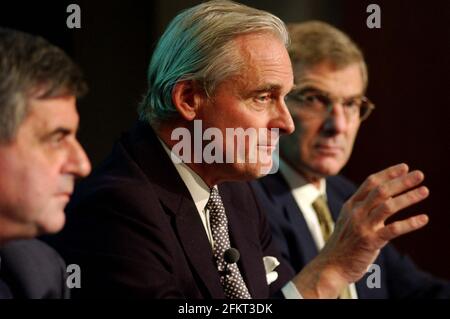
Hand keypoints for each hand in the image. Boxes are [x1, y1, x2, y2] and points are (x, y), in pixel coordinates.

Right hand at [293, 163, 428, 297]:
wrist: (331, 266)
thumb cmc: (344, 244)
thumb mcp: (350, 221)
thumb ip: (365, 209)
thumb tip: (387, 197)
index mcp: (351, 205)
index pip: (370, 182)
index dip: (388, 173)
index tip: (404, 167)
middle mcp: (356, 212)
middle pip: (381, 190)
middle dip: (401, 181)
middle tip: (419, 175)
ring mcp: (362, 226)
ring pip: (388, 206)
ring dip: (408, 197)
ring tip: (425, 191)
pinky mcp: (370, 241)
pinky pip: (393, 229)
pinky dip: (410, 223)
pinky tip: (423, 219)